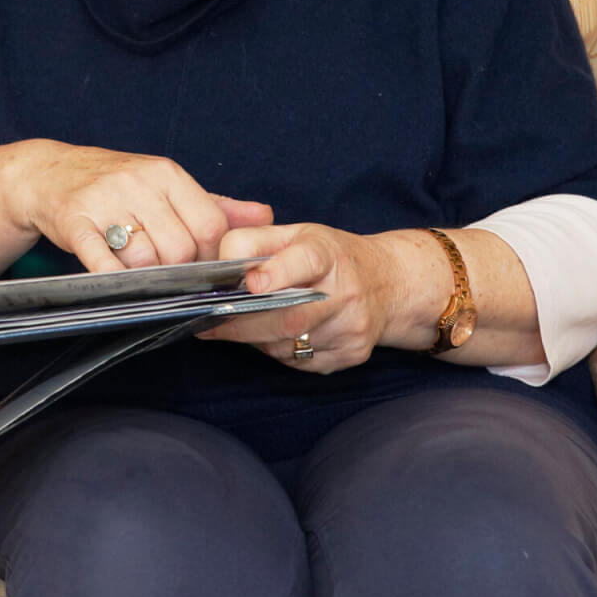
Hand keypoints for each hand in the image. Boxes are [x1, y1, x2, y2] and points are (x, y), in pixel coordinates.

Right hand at [7, 140, 272, 272]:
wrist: (48, 172)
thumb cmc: (115, 182)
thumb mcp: (166, 184)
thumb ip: (216, 204)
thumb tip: (266, 216)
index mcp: (166, 173)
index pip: (209, 224)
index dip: (213, 255)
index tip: (203, 267)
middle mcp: (138, 181)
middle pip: (180, 248)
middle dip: (180, 272)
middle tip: (170, 276)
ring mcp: (104, 200)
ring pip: (145, 259)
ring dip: (146, 277)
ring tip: (139, 271)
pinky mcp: (74, 221)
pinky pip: (102, 261)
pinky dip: (115, 278)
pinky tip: (117, 279)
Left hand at [200, 223, 424, 372]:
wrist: (388, 283)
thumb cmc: (329, 257)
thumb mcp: (296, 234)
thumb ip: (254, 241)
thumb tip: (218, 262)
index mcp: (329, 253)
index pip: (305, 261)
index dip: (277, 273)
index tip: (250, 284)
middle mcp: (346, 291)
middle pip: (290, 316)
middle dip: (243, 323)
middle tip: (208, 322)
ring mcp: (351, 327)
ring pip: (289, 344)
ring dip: (254, 339)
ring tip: (233, 326)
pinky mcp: (351, 354)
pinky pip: (300, 362)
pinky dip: (277, 351)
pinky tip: (272, 336)